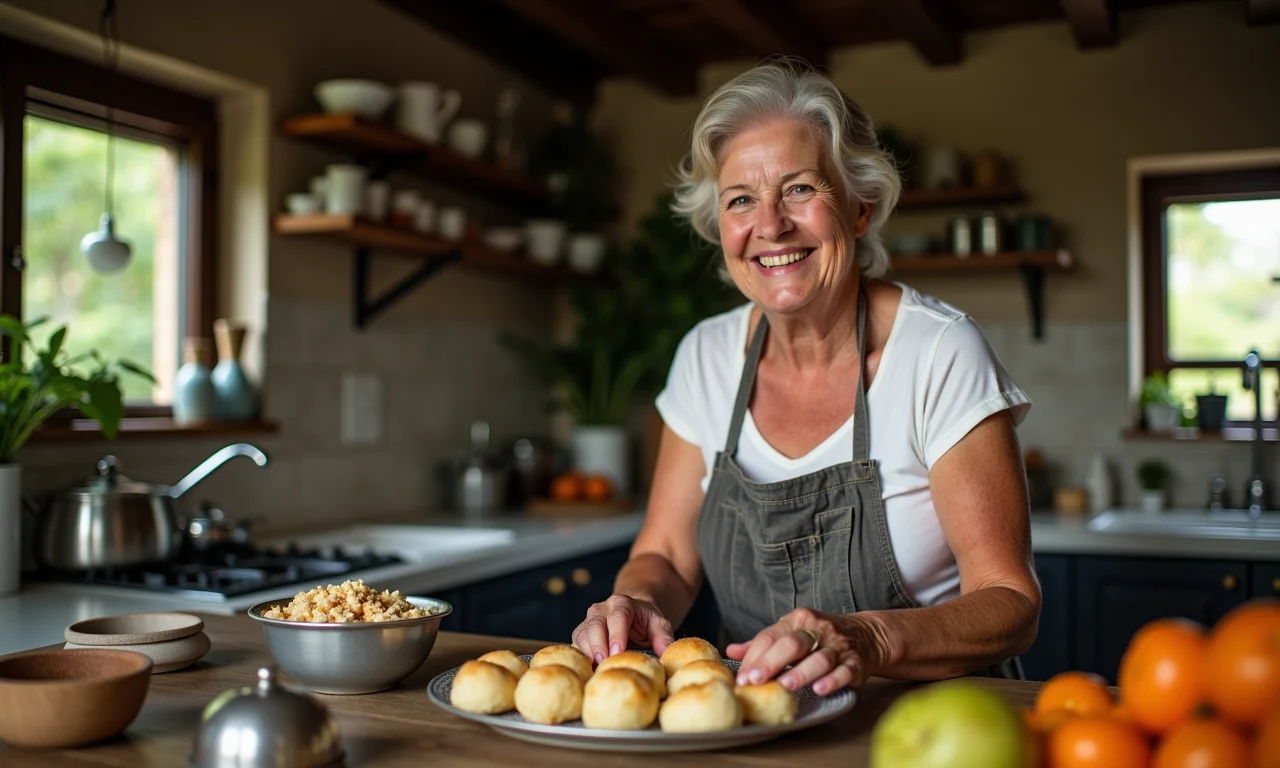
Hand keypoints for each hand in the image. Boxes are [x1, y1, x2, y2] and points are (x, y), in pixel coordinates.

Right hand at [572, 594, 675, 663]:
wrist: (632, 613)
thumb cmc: (646, 621)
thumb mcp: (659, 625)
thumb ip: (664, 638)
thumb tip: (666, 654)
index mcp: (622, 603)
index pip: (618, 616)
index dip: (617, 634)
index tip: (618, 651)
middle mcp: (602, 609)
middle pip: (595, 624)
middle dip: (598, 644)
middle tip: (605, 663)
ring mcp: (589, 620)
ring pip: (583, 634)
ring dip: (588, 653)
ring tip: (596, 669)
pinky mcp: (581, 632)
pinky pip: (577, 643)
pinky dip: (581, 657)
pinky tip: (589, 669)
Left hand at [725, 608, 887, 694]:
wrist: (866, 635)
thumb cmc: (820, 637)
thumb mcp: (791, 633)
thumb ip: (763, 644)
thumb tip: (730, 651)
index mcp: (798, 620)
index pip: (771, 636)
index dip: (755, 657)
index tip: (742, 677)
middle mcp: (818, 629)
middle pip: (793, 644)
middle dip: (772, 663)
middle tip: (755, 681)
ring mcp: (839, 646)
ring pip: (819, 658)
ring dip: (801, 672)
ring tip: (785, 686)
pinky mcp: (857, 662)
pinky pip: (845, 671)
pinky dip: (832, 680)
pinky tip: (820, 689)